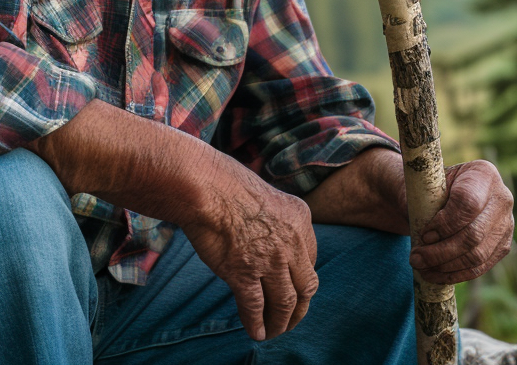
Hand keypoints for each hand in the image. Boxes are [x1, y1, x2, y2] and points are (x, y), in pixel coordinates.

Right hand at [183, 164, 319, 341]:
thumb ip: (277, 221)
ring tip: (274, 332)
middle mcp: (290, 241)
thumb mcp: (268, 197)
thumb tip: (272, 241)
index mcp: (300, 218)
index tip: (293, 288)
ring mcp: (268, 259)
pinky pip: (255, 307)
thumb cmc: (227, 184)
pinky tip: (256, 333)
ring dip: (280, 323)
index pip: (311, 260)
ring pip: (284, 302)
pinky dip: (256, 323)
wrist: (205, 185)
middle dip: (299, 308)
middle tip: (290, 320)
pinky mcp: (243, 272)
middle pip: (306, 286)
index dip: (302, 279)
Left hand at [408, 160, 513, 283]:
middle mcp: (502, 198)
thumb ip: (417, 196)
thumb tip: (415, 223)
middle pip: (474, 234)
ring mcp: (506, 224)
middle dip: (441, 251)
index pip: (467, 203)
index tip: (424, 235)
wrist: (443, 196)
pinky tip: (435, 274)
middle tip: (416, 258)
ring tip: (421, 266)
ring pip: (478, 255)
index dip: (444, 224)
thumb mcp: (422, 183)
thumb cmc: (430, 188)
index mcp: (483, 174)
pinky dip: (455, 274)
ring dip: (446, 266)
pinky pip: (481, 267)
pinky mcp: (503, 246)